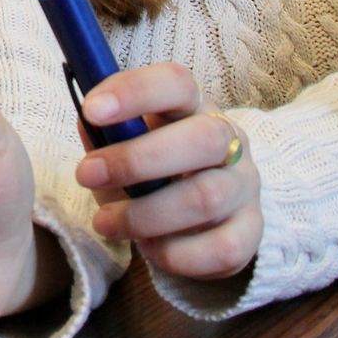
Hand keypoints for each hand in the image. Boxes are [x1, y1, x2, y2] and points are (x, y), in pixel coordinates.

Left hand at [75, 63, 262, 279]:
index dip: (135, 92)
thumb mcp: (128, 143)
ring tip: (106, 222)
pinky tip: (148, 248)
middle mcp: (230, 140)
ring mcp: (245, 186)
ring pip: (206, 197)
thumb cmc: (154, 170)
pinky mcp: (251, 232)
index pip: (177, 83)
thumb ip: (106, 133)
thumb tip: (87, 122)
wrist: (205, 211)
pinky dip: (175, 253)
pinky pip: (221, 249)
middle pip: (203, 138)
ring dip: (145, 214)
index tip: (92, 110)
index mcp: (195, 106)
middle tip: (86, 174)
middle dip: (137, 159)